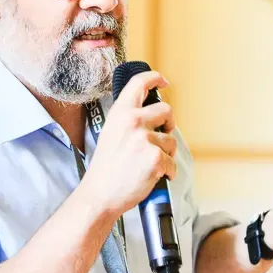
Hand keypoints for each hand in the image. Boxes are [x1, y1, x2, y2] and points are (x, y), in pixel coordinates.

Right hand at [77, 71, 176, 220]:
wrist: (100, 194)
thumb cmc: (105, 167)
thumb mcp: (110, 132)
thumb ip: (128, 120)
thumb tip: (153, 115)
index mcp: (120, 112)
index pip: (140, 83)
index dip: (155, 78)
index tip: (163, 82)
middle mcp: (133, 121)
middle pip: (166, 110)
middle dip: (168, 124)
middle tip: (162, 135)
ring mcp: (145, 139)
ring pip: (171, 140)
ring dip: (166, 153)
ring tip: (149, 164)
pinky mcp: (156, 158)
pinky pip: (172, 162)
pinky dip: (167, 171)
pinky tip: (154, 176)